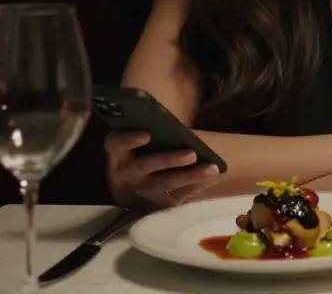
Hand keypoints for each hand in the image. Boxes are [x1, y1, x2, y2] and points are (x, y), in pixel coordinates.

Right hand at [105, 131, 221, 208]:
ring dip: (190, 176)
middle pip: (144, 167)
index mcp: (118, 154)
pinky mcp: (156, 206)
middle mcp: (125, 175)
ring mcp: (141, 192)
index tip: (147, 134)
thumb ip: (153, 134)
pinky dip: (197, 185)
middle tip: (192, 154)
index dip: (129, 140)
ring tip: (213, 169)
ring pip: (165, 184)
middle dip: (168, 160)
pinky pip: (178, 196)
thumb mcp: (138, 146)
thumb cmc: (141, 156)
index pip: (116, 145)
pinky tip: (214, 177)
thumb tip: (177, 126)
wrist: (131, 193)